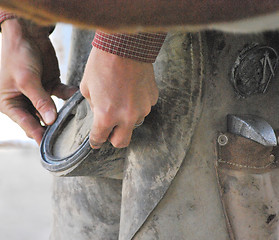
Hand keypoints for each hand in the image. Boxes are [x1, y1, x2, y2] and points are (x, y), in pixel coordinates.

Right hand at [0, 18, 75, 143]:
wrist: (26, 33)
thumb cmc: (17, 55)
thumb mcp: (27, 80)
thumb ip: (40, 101)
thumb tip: (51, 120)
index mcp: (10, 103)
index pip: (26, 124)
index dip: (37, 135)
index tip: (50, 147)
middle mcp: (24, 100)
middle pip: (40, 119)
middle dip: (52, 126)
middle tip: (67, 135)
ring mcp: (38, 93)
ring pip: (52, 109)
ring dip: (62, 113)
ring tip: (75, 121)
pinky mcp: (50, 84)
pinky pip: (60, 94)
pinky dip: (68, 96)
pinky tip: (76, 98)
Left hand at [80, 48, 158, 148]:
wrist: (124, 46)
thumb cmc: (102, 64)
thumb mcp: (87, 88)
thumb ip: (94, 107)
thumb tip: (99, 113)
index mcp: (106, 115)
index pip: (100, 138)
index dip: (95, 141)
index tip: (96, 142)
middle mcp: (126, 117)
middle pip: (121, 142)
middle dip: (113, 139)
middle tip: (109, 130)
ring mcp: (142, 108)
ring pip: (134, 124)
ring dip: (126, 118)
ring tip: (121, 99)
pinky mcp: (152, 99)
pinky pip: (143, 108)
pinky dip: (137, 104)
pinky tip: (131, 90)